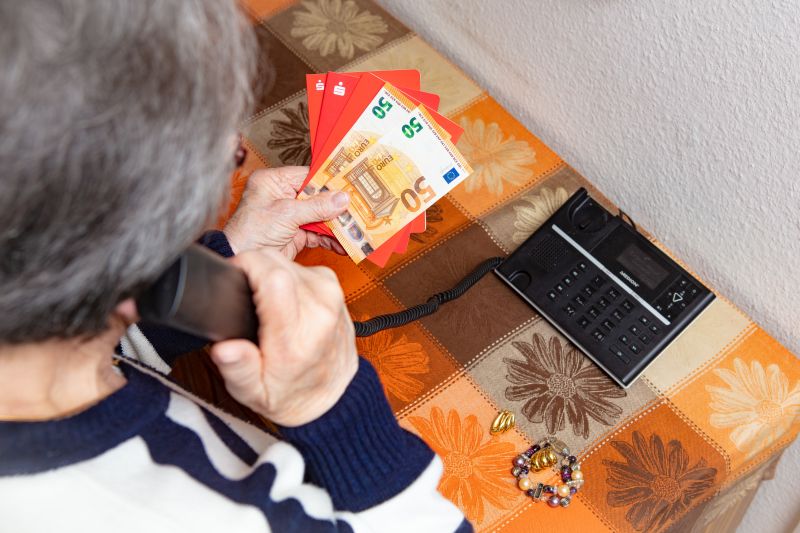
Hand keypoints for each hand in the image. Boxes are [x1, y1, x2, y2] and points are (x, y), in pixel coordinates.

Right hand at [209, 249, 357, 426]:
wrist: (331, 398)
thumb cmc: (289, 393)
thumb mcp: (253, 392)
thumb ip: (238, 370)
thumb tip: (225, 349)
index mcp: (296, 334)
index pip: (273, 276)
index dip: (247, 264)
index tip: (233, 274)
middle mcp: (319, 309)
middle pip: (277, 263)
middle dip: (254, 269)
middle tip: (245, 296)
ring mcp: (331, 297)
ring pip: (289, 263)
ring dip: (271, 274)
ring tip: (265, 303)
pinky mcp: (336, 290)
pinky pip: (303, 269)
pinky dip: (288, 278)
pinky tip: (284, 300)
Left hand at [223, 166, 348, 258]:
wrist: (240, 259)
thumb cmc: (249, 233)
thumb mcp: (286, 214)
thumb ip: (316, 206)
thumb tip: (341, 198)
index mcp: (274, 182)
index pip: (309, 176)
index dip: (330, 182)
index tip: (350, 185)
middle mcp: (281, 196)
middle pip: (318, 197)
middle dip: (337, 206)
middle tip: (357, 209)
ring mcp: (289, 215)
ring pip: (321, 216)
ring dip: (337, 224)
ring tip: (354, 229)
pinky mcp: (294, 233)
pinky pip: (318, 233)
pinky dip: (331, 239)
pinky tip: (343, 243)